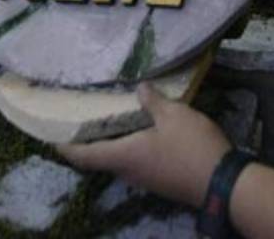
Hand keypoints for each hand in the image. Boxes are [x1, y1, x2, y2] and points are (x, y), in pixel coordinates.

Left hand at [57, 83, 230, 207]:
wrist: (223, 183)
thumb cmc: (192, 147)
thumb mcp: (174, 115)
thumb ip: (154, 102)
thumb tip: (139, 88)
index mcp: (124, 156)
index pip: (84, 155)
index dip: (65, 147)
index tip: (50, 137)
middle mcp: (129, 172)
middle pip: (100, 158)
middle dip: (88, 141)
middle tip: (83, 118)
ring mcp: (145, 180)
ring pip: (119, 161)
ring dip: (111, 143)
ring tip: (111, 120)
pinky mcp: (160, 181)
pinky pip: (136, 163)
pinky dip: (130, 147)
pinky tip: (141, 131)